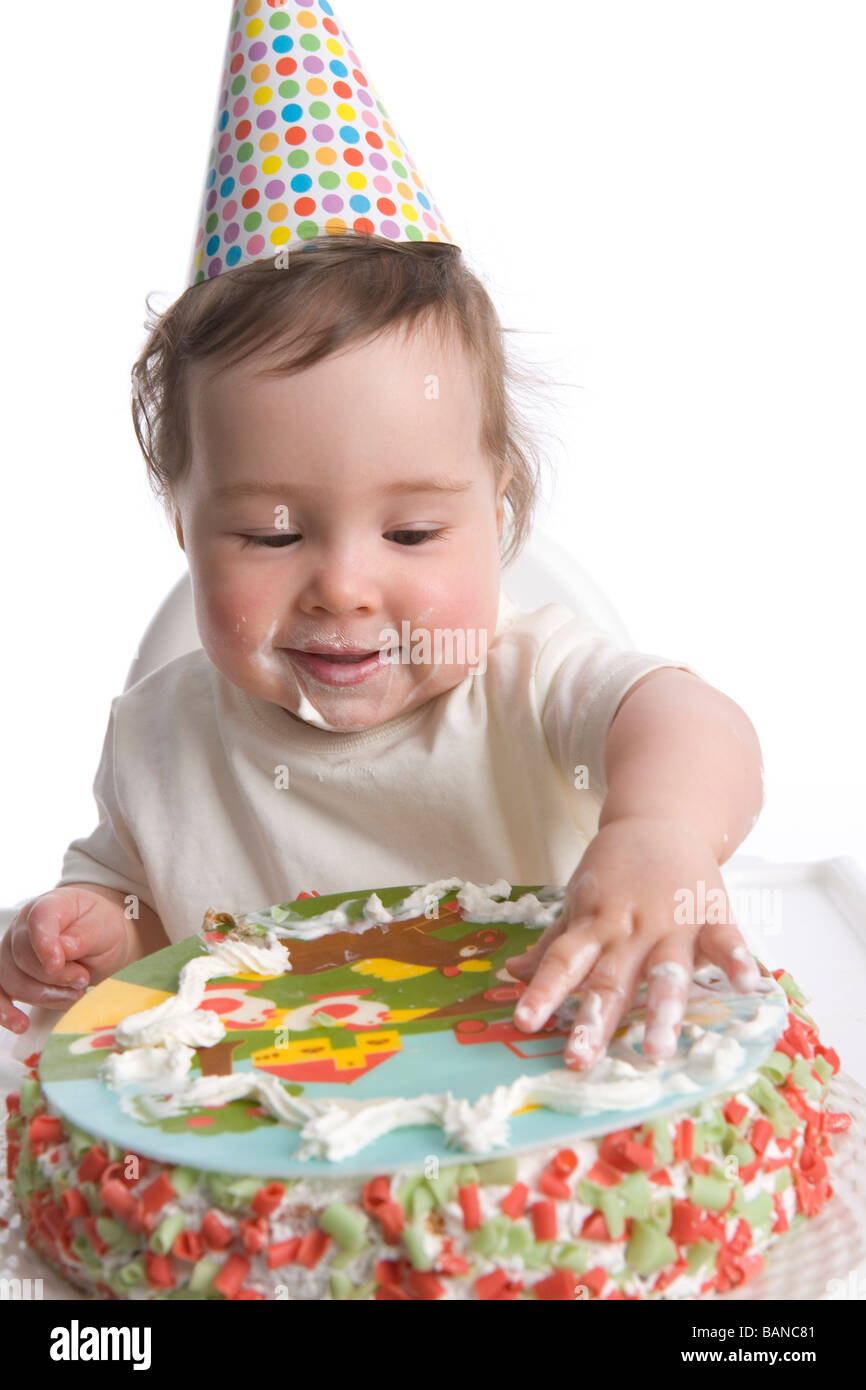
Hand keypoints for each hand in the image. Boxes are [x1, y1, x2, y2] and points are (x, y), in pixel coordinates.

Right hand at [0, 887, 131, 1033]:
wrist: (99, 939)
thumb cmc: (100, 929)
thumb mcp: (103, 928)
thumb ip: (82, 937)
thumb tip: (61, 951)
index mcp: (50, 906)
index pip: (39, 919)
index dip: (44, 944)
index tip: (57, 964)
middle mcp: (24, 927)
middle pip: (22, 957)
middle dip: (55, 977)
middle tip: (83, 979)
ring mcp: (13, 951)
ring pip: (12, 980)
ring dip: (45, 995)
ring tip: (74, 994)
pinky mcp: (12, 975)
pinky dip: (6, 1011)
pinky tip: (20, 1024)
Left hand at [506, 816, 762, 1069]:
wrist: (661, 819)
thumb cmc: (617, 872)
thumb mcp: (579, 901)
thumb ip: (554, 943)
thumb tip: (511, 975)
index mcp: (594, 925)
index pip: (562, 962)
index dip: (543, 991)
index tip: (524, 1022)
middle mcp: (629, 929)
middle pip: (609, 979)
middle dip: (595, 1020)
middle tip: (581, 1059)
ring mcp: (672, 923)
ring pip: (665, 972)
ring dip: (662, 1011)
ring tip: (659, 1050)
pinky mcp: (711, 913)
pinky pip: (725, 940)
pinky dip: (736, 960)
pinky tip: (747, 986)